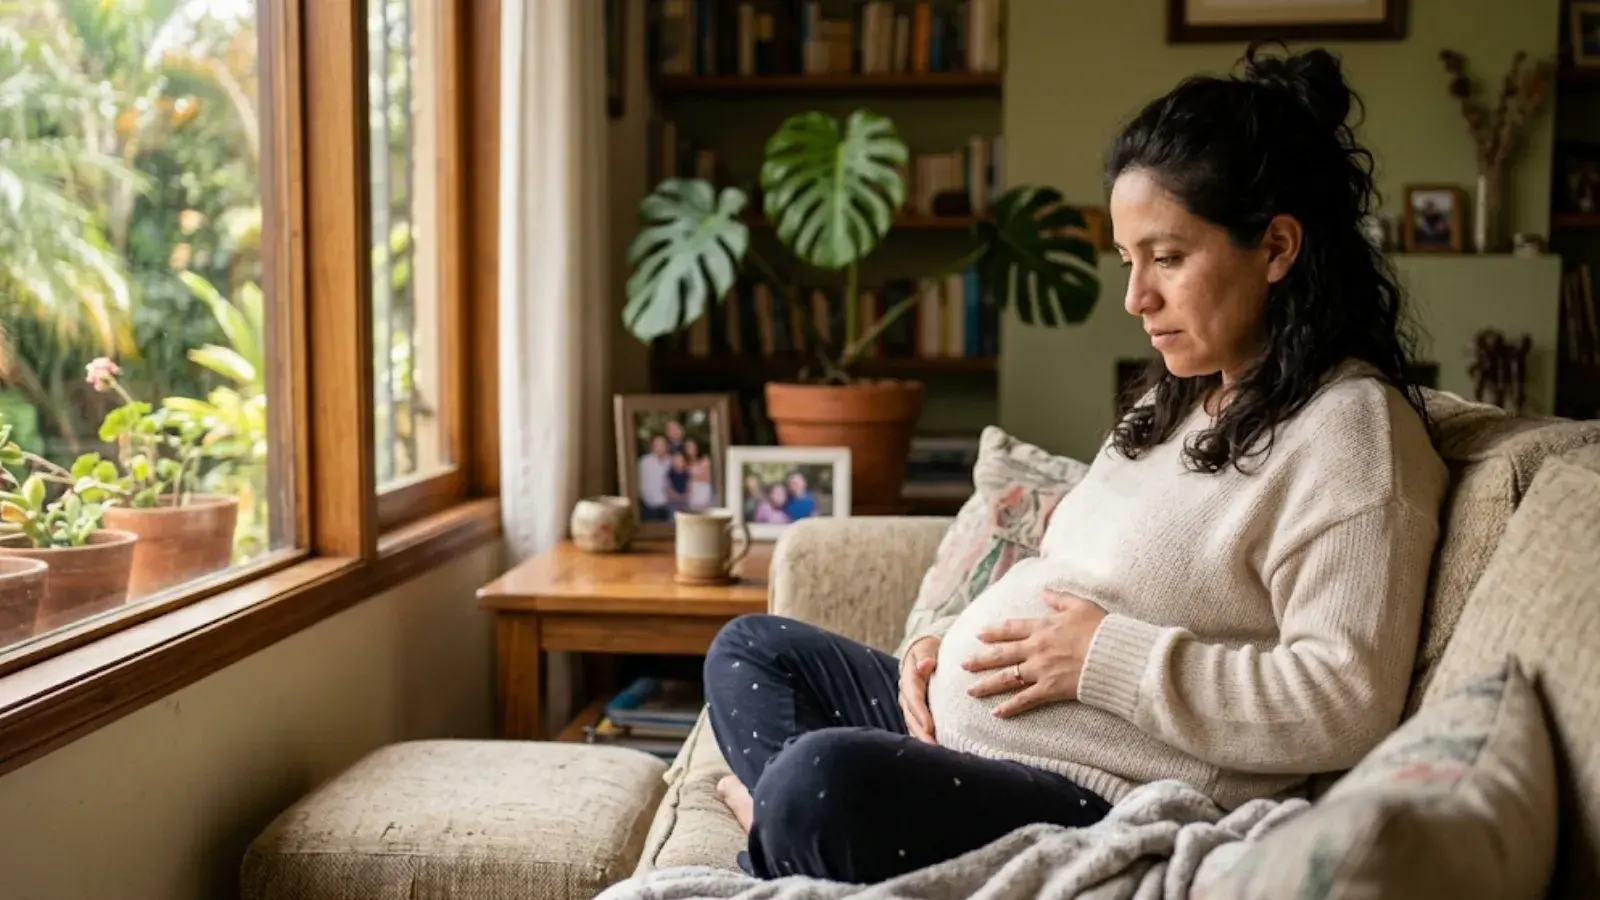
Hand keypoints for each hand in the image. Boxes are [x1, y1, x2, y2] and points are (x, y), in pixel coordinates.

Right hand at [898, 635, 940, 742]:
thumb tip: (925, 664)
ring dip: (922, 740)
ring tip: (935, 754)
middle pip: (912, 718)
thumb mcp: (926, 648)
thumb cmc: (928, 651)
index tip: (930, 728)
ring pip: (913, 725)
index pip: (914, 700)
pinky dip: (923, 738)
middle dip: (921, 734)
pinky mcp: (915, 712)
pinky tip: (933, 751)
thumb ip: (925, 657)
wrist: (922, 654)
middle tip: (934, 748)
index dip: (921, 715)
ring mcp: (909, 705)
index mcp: (909, 681)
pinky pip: (917, 727)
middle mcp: (906, 696)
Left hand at [962, 589, 1106, 717]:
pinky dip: (1010, 708)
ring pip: (1007, 678)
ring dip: (986, 685)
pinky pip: (1025, 700)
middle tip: (963, 664)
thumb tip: (1045, 592)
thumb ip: (1060, 599)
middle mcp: (1036, 648)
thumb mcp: (1081, 605)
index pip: (1011, 629)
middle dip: (980, 660)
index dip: (994, 632)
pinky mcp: (1049, 689)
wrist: (1113, 654)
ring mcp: (1040, 670)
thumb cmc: (1101, 628)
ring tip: (970, 690)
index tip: (979, 635)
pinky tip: (996, 713)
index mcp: (1043, 627)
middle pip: (1002, 654)